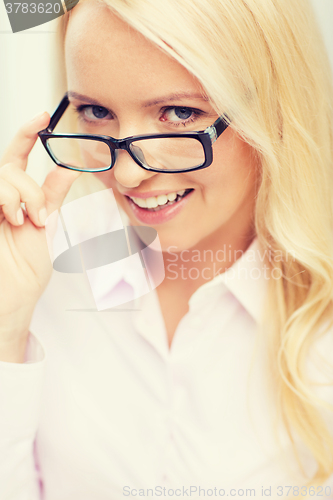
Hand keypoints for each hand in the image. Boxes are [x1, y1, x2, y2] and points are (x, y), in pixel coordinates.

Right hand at [0, 111, 80, 339]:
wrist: (13, 298)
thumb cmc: (27, 269)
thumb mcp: (46, 227)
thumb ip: (51, 196)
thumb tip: (68, 167)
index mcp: (15, 199)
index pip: (16, 158)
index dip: (26, 134)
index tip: (41, 114)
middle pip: (8, 168)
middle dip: (29, 187)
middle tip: (39, 215)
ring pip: (1, 178)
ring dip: (17, 195)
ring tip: (23, 221)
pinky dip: (4, 197)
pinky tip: (10, 218)